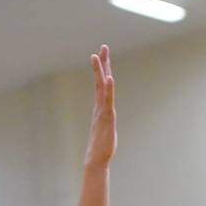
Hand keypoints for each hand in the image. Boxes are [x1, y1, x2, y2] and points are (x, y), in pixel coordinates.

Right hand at [86, 45, 116, 165]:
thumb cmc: (102, 146)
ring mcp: (102, 110)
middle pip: (100, 80)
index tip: (102, 56)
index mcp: (100, 107)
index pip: (101, 84)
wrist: (97, 158)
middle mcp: (99, 105)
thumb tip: (107, 119)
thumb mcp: (107, 128)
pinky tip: (109, 78)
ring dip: (101, 70)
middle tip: (103, 47)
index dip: (102, 69)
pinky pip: (107, 100)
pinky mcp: (106, 117)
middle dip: (102, 63)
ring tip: (99, 55)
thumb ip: (107, 120)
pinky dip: (108, 89)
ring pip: (101, 86)